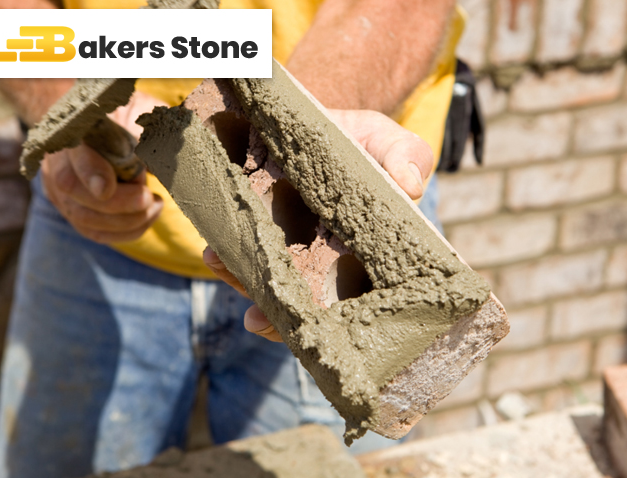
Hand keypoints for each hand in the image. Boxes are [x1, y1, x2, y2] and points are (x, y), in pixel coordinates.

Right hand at [40, 92, 166, 243]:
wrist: (102, 123)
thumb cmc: (124, 116)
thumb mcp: (138, 112)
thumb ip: (146, 132)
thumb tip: (160, 156)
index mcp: (74, 133)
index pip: (74, 155)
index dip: (91, 174)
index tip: (109, 189)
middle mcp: (59, 163)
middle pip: (76, 194)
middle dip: (119, 204)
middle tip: (149, 197)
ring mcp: (60, 191)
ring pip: (85, 219)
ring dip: (127, 220)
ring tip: (156, 205)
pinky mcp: (74, 211)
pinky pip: (96, 232)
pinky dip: (126, 231)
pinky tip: (148, 217)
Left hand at [204, 109, 433, 341]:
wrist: (312, 122)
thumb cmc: (359, 139)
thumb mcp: (386, 139)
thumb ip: (406, 154)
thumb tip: (411, 186)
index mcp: (365, 252)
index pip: (360, 291)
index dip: (342, 314)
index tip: (321, 323)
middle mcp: (327, 262)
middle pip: (308, 301)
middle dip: (284, 315)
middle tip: (260, 318)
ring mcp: (290, 252)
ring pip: (271, 284)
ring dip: (247, 285)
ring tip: (227, 269)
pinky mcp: (259, 236)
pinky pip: (244, 257)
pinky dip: (228, 259)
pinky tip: (214, 252)